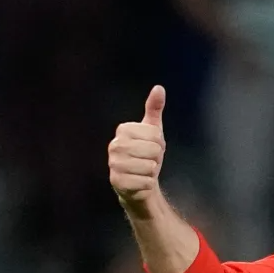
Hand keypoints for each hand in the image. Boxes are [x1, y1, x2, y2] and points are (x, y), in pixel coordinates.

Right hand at [109, 85, 166, 217]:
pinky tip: (141, 182)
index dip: (159, 143)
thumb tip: (159, 88)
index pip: (155, 134)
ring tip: (143, 171)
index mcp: (123, 130)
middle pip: (153, 150)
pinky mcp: (117, 182)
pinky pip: (145, 182)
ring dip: (152, 172)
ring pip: (150, 167)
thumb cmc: (145, 155)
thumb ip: (154, 109)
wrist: (139, 183)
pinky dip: (148, 184)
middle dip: (156, 158)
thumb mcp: (152, 131)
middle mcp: (114, 145)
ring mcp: (114, 164)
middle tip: (148, 160)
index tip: (151, 146)